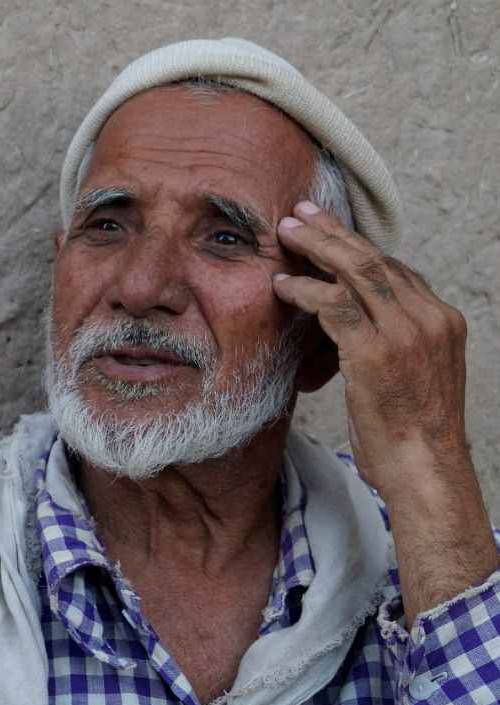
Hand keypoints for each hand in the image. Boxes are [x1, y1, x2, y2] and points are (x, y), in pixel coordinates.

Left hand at [273, 201, 469, 500]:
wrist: (426, 470)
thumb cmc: (416, 434)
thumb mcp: (418, 379)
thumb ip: (399, 343)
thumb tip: (364, 329)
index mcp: (443, 321)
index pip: (398, 271)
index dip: (360, 250)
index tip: (333, 236)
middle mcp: (429, 318)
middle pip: (377, 259)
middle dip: (336, 232)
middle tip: (304, 213)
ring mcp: (404, 333)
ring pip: (355, 271)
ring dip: (317, 248)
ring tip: (287, 233)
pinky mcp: (374, 352)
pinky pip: (332, 305)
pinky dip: (304, 291)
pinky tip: (282, 286)